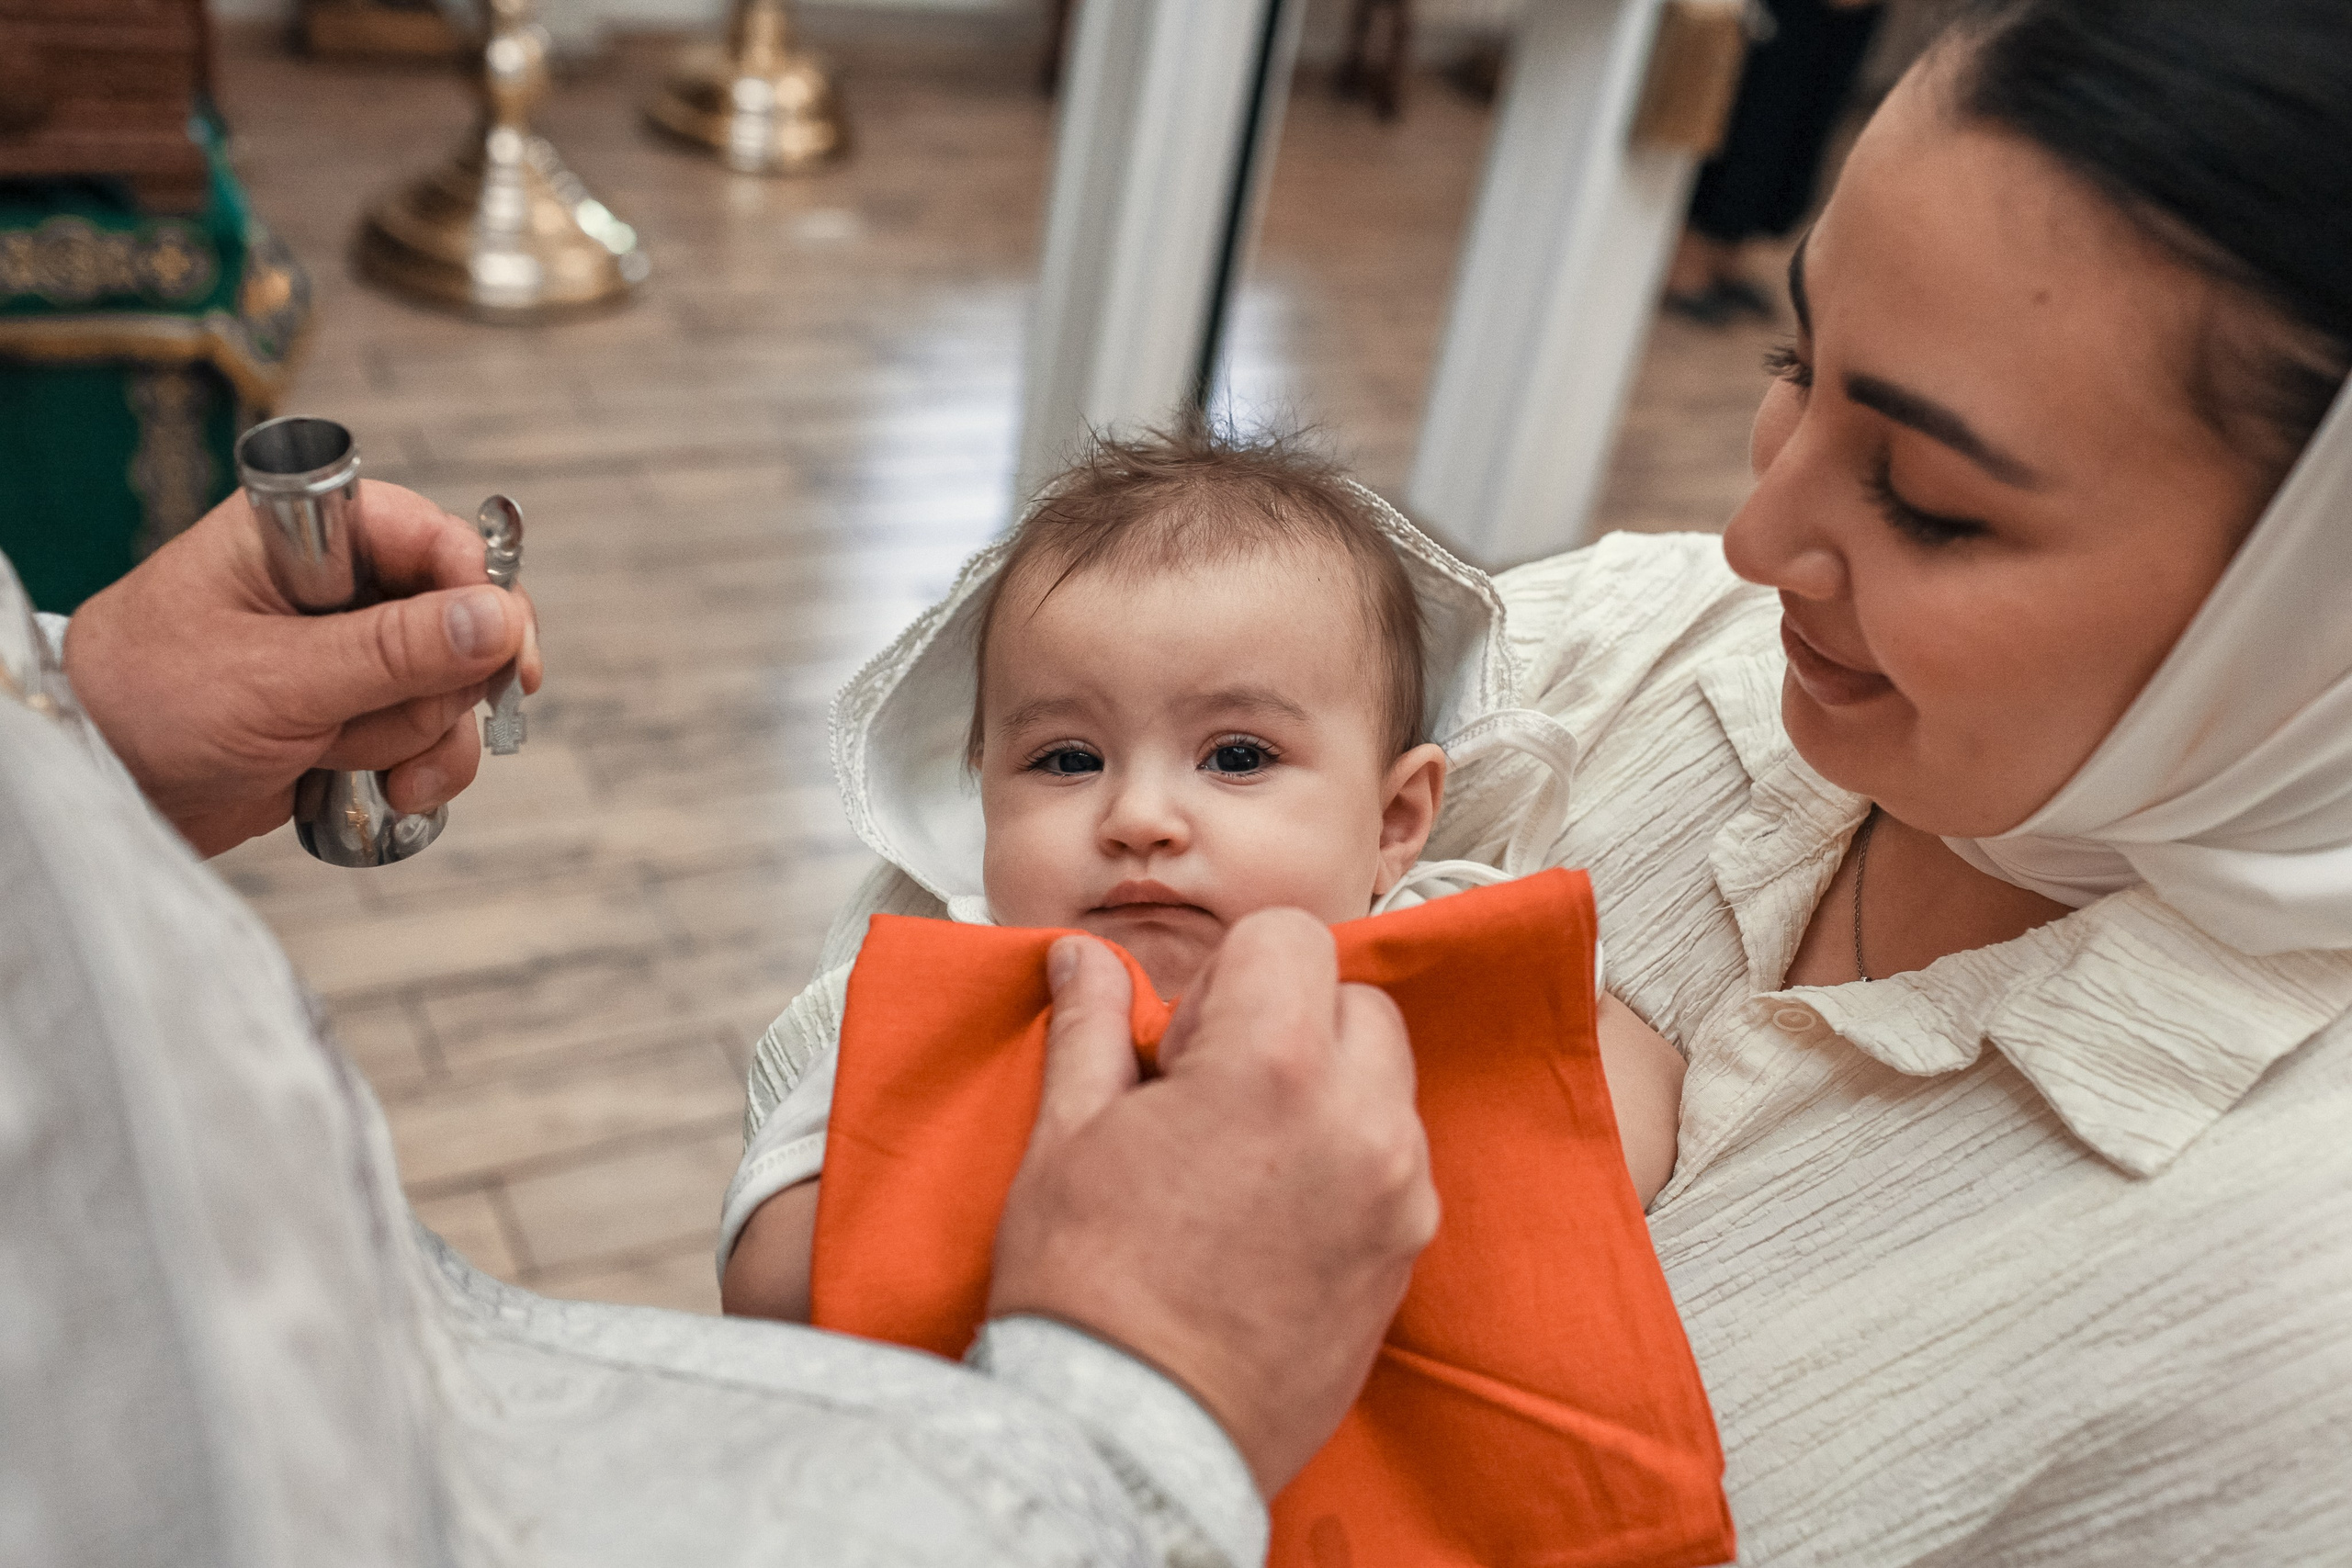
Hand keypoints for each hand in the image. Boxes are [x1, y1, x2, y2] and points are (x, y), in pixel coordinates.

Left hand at [64, 481, 540, 856]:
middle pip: (460, 620)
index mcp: (305, 536)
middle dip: (437, 685)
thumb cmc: (147, 708)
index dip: (478, 589)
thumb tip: (499, 619)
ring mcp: (353, 655)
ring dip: (420, 739)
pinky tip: (382, 791)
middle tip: (384, 715)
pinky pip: (436, 737)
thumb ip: (393, 650)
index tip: (503, 651)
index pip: (431, 536)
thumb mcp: (274, 679)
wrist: (101, 790)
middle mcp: (338, 586)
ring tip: (346, 759)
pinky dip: (420, 771)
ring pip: (455, 688)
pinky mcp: (360, 713)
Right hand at [988, 911, 1437, 1496]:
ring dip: (1327, 1089)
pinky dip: (1350, 1159)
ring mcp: (1398, 1191)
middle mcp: (1361, 1120)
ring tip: (1243, 1157)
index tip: (1189, 1035)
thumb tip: (1088, 961)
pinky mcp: (1409, 1252)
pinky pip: (1397, 1160)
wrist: (1137, 1433)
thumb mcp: (1069, 1134)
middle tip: (1215, 1089)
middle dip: (1291, 1021)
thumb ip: (1093, 1026)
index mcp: (1275, 1066)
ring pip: (1386, 1082)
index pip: (1291, 936)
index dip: (1230, 973)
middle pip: (1356, 1002)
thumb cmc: (1093, 1292)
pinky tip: (1275, 1211)